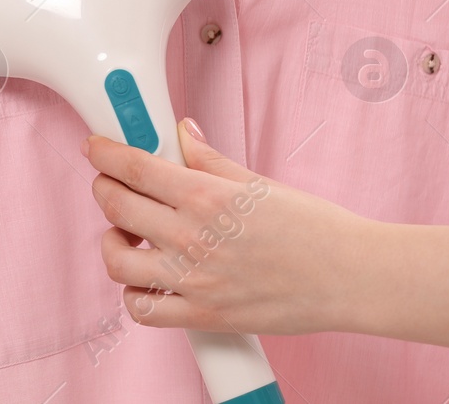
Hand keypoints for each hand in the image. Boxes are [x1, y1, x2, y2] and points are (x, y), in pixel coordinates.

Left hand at [83, 117, 374, 336]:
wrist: (352, 278)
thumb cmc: (315, 228)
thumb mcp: (258, 182)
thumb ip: (209, 160)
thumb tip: (183, 133)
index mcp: (207, 196)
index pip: (133, 166)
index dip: (104, 152)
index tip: (95, 147)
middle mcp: (193, 237)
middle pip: (115, 205)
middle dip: (104, 187)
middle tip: (111, 183)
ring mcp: (194, 280)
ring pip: (117, 259)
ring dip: (111, 241)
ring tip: (127, 233)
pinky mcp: (203, 316)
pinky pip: (143, 309)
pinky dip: (134, 293)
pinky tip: (145, 276)